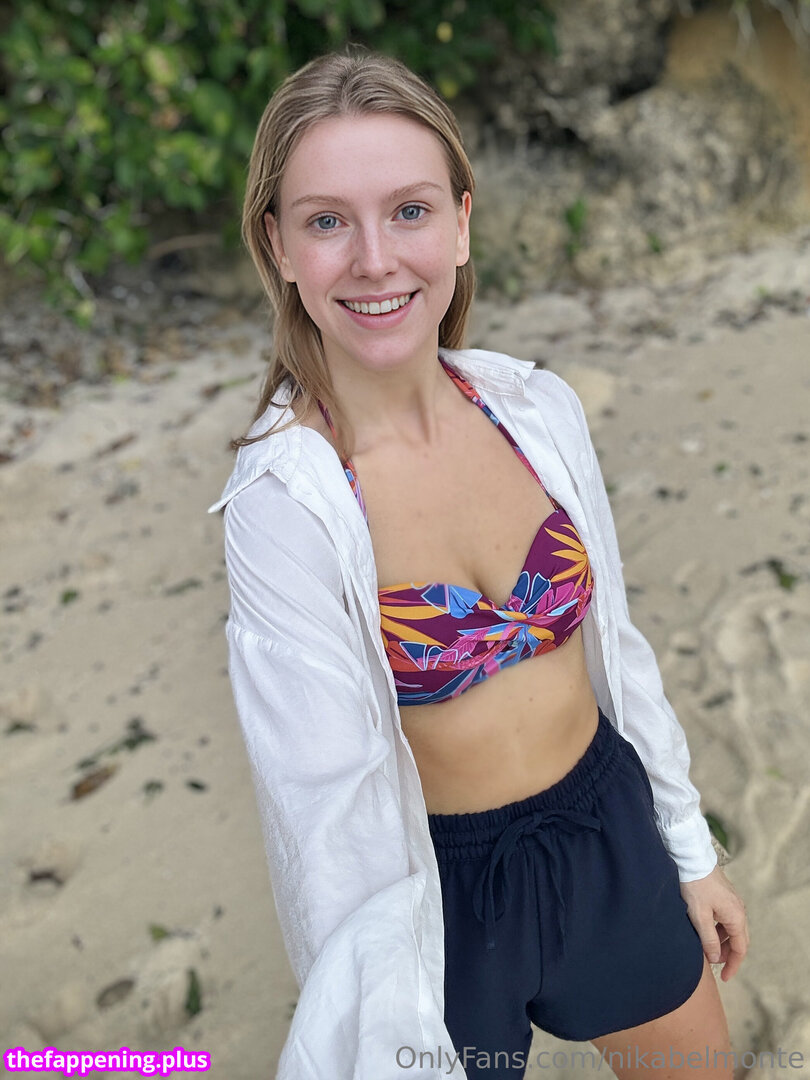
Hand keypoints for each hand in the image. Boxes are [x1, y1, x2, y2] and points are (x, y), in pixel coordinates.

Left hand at [680, 865, 748, 981]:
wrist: (691, 858)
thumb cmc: (694, 885)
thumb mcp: (699, 916)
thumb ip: (708, 939)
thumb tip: (715, 958)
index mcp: (736, 916)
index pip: (740, 948)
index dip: (733, 965)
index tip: (725, 978)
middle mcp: (738, 910)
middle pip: (738, 939)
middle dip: (727, 954)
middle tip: (713, 964)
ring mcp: (732, 902)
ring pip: (730, 929)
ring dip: (721, 941)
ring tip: (706, 949)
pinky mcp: (723, 896)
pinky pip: (725, 919)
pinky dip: (717, 929)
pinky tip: (704, 931)